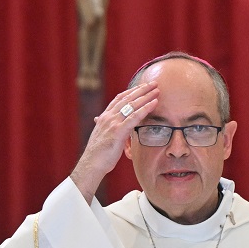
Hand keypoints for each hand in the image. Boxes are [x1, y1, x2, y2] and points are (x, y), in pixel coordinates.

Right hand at [70, 83, 160, 200]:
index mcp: (104, 117)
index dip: (131, 91)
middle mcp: (108, 117)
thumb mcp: (101, 136)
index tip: (141, 87)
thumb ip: (104, 127)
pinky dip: (145, 108)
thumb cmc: (97, 154)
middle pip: (127, 98)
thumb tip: (100, 121)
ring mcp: (113, 123)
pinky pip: (134, 117)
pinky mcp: (118, 131)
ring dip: (146, 96)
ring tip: (157, 90)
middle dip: (141, 89)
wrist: (91, 164)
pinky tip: (154, 103)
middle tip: (153, 83)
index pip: (119, 99)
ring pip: (132, 105)